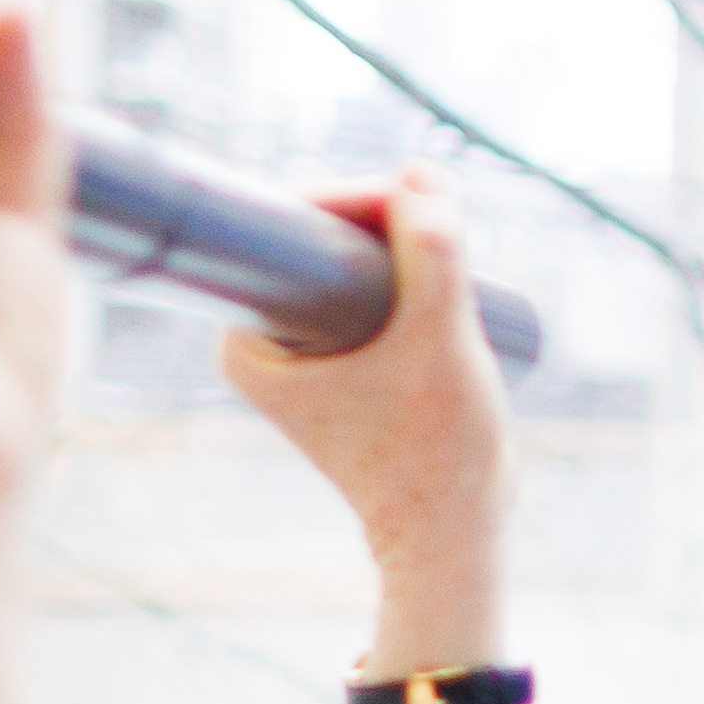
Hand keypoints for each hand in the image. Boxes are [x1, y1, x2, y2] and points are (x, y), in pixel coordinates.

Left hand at [224, 175, 521, 660]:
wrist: (455, 530)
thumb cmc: (437, 451)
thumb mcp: (440, 337)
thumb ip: (432, 252)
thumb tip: (418, 174)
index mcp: (248, 342)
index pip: (287, 231)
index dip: (348, 199)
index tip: (405, 202)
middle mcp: (260, 343)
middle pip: (315, 239)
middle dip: (380, 223)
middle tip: (434, 236)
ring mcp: (298, 354)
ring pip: (346, 261)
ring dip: (396, 246)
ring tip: (444, 267)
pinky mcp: (337, 361)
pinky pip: (362, 287)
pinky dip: (400, 272)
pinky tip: (439, 274)